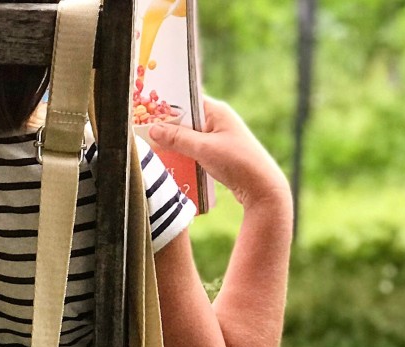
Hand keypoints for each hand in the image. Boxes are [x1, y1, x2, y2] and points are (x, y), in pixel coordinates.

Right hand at [148, 98, 291, 210]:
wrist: (262, 188)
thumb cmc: (237, 162)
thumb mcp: (203, 148)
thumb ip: (177, 138)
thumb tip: (152, 129)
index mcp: (216, 111)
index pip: (185, 100)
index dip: (165, 104)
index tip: (143, 110)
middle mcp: (217, 120)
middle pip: (184, 119)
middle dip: (165, 126)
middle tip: (142, 132)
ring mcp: (218, 137)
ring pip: (187, 136)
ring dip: (173, 143)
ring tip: (151, 148)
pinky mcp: (217, 153)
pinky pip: (193, 148)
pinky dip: (182, 153)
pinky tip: (170, 161)